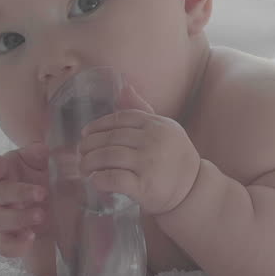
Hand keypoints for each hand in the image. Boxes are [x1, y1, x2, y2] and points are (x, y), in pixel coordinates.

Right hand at [0, 143, 49, 257]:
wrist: (48, 199)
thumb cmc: (37, 174)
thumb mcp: (40, 161)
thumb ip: (39, 153)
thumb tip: (40, 149)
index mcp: (3, 171)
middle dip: (20, 193)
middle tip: (43, 192)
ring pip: (1, 220)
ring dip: (21, 218)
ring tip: (41, 215)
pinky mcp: (7, 236)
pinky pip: (4, 246)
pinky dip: (15, 246)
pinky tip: (31, 239)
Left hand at [77, 85, 201, 215]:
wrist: (193, 189)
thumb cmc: (174, 158)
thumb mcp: (164, 129)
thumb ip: (143, 110)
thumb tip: (123, 86)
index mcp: (157, 124)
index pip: (120, 119)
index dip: (98, 126)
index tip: (85, 134)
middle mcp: (154, 141)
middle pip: (111, 138)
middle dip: (89, 146)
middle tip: (81, 154)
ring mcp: (150, 163)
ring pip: (108, 156)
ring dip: (89, 162)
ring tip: (83, 168)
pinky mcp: (145, 186)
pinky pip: (114, 179)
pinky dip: (99, 180)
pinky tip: (95, 181)